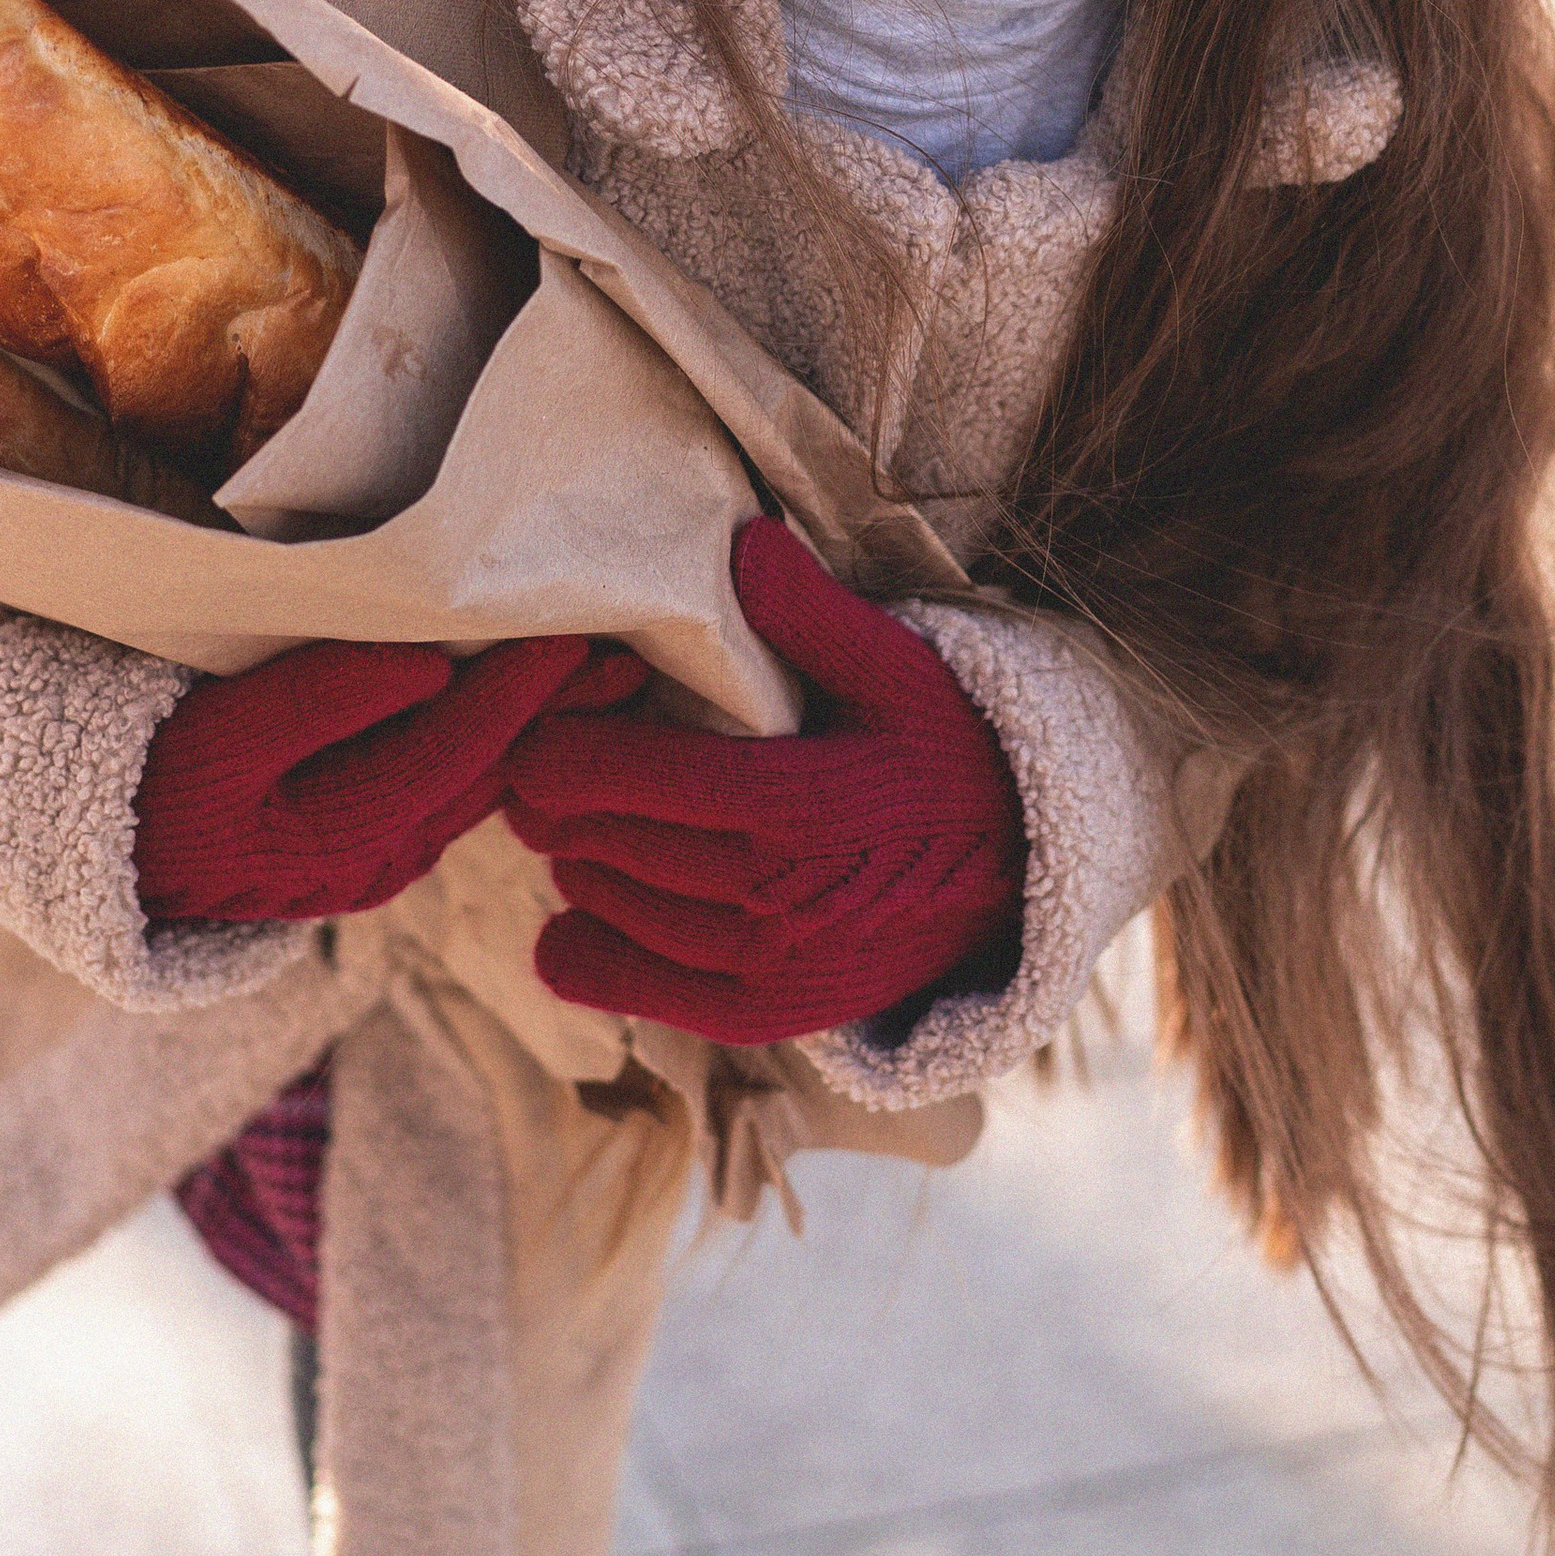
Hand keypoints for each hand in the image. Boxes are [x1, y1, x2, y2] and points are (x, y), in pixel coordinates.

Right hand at [136, 634, 647, 924]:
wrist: (93, 850)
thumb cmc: (147, 775)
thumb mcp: (216, 732)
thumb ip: (317, 697)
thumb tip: (426, 665)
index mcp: (341, 835)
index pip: (462, 750)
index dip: (525, 690)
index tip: (581, 633)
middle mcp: (379, 862)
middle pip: (492, 774)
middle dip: (562, 713)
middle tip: (636, 649)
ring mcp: (379, 864)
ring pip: (481, 788)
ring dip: (542, 730)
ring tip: (605, 670)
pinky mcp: (370, 850)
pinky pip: (453, 793)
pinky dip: (499, 747)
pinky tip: (534, 712)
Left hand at [501, 517, 1026, 1042]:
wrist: (1020, 871)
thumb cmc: (942, 750)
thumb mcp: (898, 667)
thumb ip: (813, 613)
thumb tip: (744, 542)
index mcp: (796, 800)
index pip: (622, 776)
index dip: (554, 748)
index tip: (534, 721)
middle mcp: (774, 895)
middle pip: (600, 843)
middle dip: (552, 802)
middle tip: (538, 764)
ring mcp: (769, 965)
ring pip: (611, 909)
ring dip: (575, 866)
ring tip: (577, 825)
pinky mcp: (770, 1014)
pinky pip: (641, 991)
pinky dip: (588, 960)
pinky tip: (566, 928)